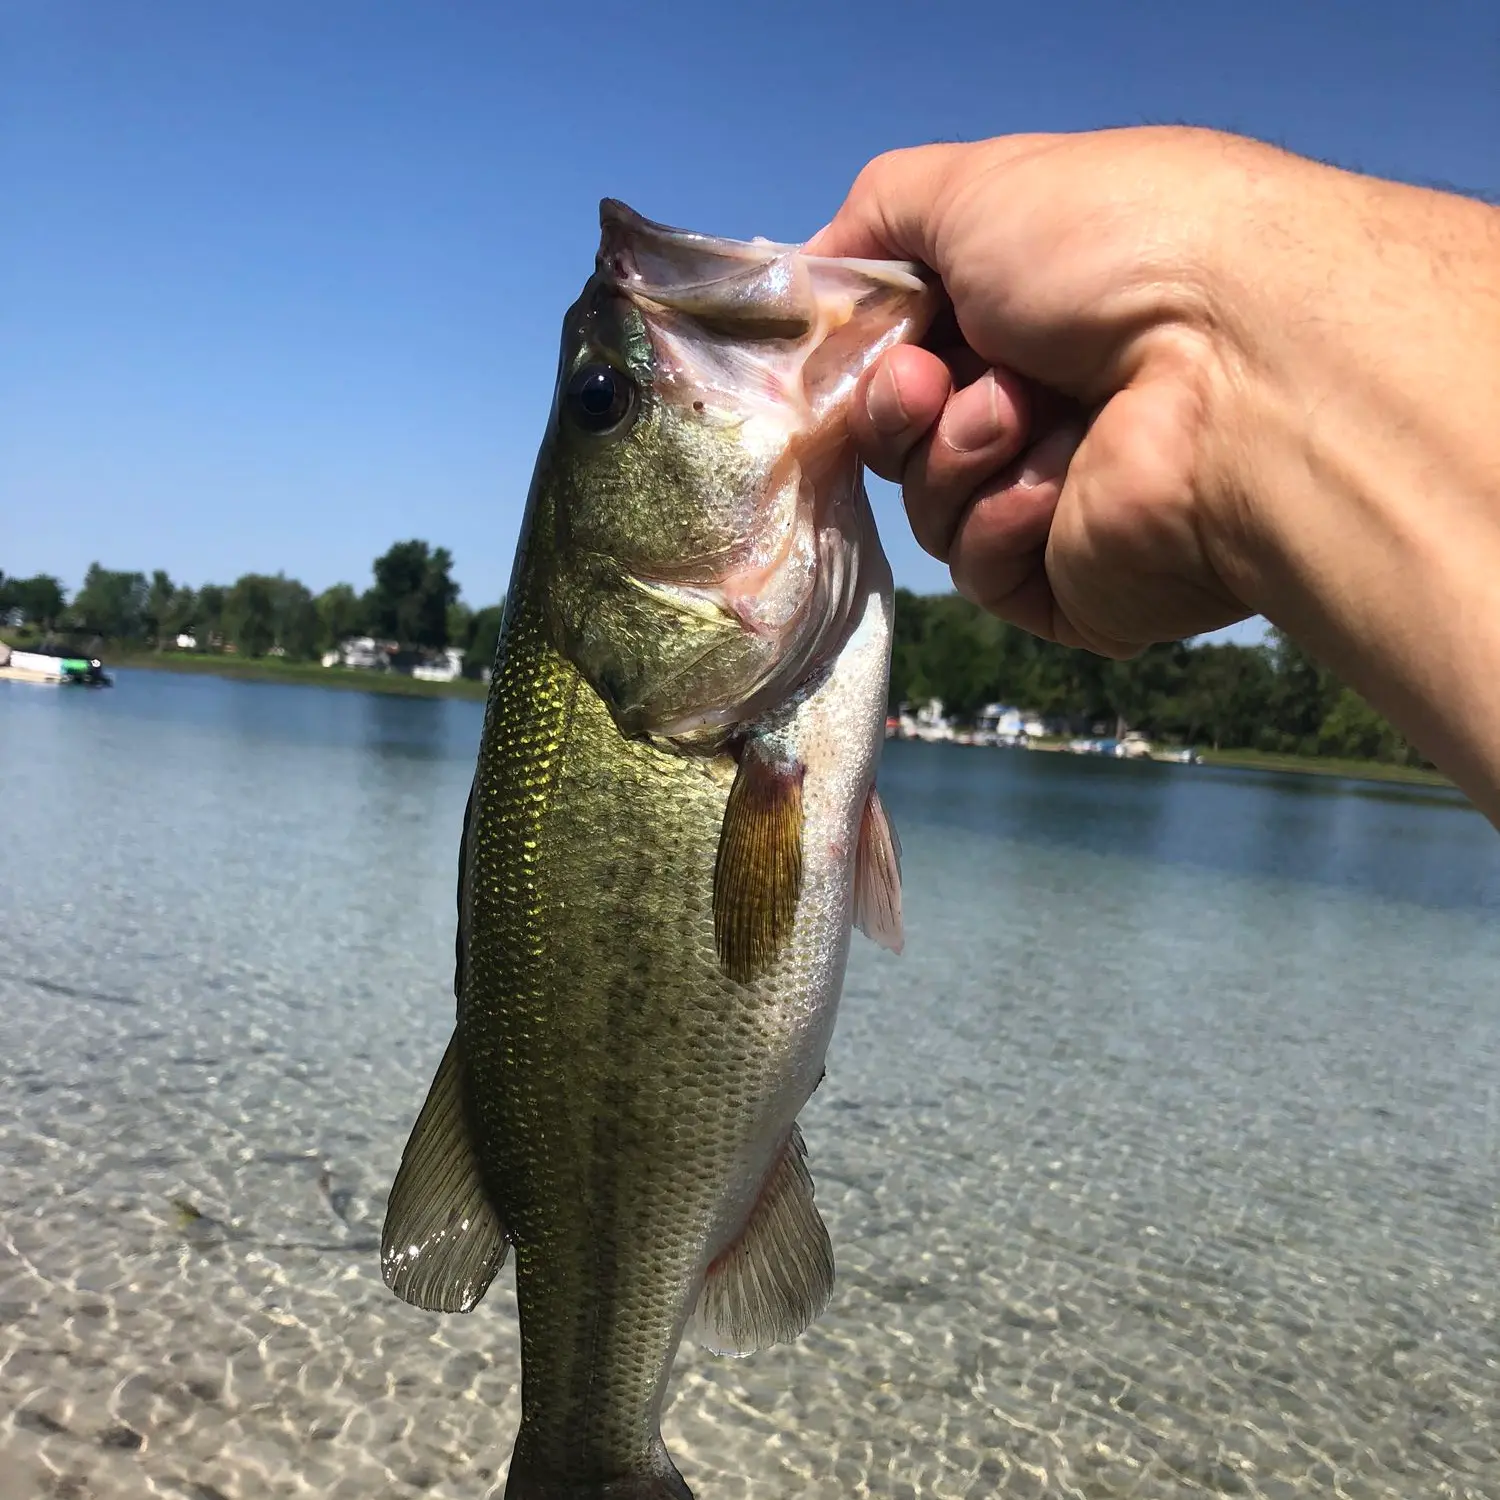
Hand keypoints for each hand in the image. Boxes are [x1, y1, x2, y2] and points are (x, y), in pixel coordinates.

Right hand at [808, 127, 1295, 655]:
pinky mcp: (1073, 586)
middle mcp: (1049, 406)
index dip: (866, 353)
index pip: (900, 355)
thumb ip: (878, 216)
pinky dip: (1002, 518)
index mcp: (1032, 317)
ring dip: (960, 455)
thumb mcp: (974, 186)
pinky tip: (1064, 481)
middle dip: (901, 406)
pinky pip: (977, 569)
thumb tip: (815, 275)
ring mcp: (1064, 502)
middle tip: (939, 381)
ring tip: (1029, 417)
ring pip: (930, 506)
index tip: (868, 339)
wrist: (1231, 363)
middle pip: (901, 437)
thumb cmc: (1113, 251)